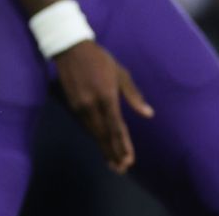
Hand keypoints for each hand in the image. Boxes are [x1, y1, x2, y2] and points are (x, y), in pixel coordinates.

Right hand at [53, 40, 153, 173]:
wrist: (70, 49)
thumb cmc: (100, 59)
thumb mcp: (121, 73)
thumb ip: (134, 95)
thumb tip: (149, 114)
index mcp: (107, 96)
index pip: (116, 127)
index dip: (123, 145)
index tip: (129, 160)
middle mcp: (92, 105)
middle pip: (104, 135)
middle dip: (113, 152)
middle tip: (122, 169)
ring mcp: (80, 106)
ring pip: (94, 132)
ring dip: (103, 148)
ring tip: (113, 162)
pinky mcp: (72, 105)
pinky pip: (86, 126)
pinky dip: (95, 137)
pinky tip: (101, 144)